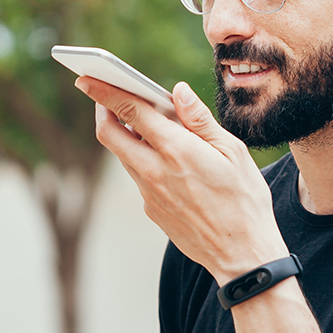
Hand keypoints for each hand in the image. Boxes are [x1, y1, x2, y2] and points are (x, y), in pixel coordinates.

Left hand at [76, 76, 288, 282]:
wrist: (242, 255)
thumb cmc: (245, 200)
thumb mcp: (234, 152)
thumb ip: (201, 120)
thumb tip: (178, 92)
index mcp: (177, 150)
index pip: (129, 111)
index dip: (104, 90)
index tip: (87, 77)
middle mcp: (155, 171)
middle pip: (109, 134)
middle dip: (102, 110)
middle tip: (106, 95)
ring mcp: (149, 193)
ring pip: (123, 156)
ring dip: (125, 135)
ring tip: (143, 122)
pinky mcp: (151, 210)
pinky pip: (139, 177)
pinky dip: (144, 160)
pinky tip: (166, 158)